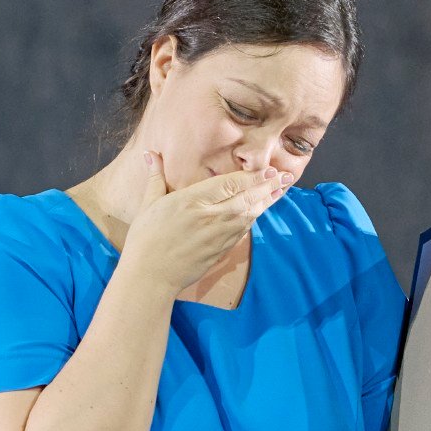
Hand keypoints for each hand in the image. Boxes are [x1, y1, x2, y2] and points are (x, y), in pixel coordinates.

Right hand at [121, 151, 283, 299]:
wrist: (151, 276)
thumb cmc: (146, 239)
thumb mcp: (149, 204)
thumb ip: (155, 177)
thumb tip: (149, 154)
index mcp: (194, 200)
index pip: (232, 184)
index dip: (254, 176)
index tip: (269, 169)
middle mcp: (212, 217)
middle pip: (248, 198)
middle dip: (269, 187)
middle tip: (285, 177)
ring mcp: (219, 236)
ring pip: (250, 215)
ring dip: (266, 202)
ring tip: (280, 191)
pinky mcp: (220, 251)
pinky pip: (242, 231)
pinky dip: (254, 219)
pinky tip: (259, 212)